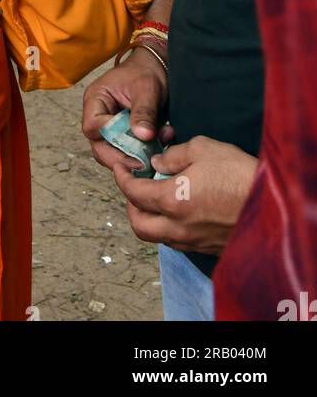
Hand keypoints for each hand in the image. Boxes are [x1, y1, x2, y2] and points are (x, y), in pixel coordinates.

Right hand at [82, 47, 170, 171]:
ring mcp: (112, 127)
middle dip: (122, 157)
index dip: (110, 137)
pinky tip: (163, 142)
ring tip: (158, 147)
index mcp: (96, 100)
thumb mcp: (146, 89)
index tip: (135, 142)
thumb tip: (143, 135)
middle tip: (144, 161)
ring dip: (136, 157)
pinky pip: (130, 152)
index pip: (93, 127)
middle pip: (100, 146)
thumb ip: (143, 112)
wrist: (159, 68)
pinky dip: (145, 153)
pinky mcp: (126, 135)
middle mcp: (99, 116)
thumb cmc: (147, 71)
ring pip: (114, 154)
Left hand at [113, 136, 258, 254]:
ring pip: (157, 237)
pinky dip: (168, 227)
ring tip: (155, 197)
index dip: (123, 178)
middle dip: (130, 205)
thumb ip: (175, 155)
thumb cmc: (240, 175)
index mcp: (172, 200)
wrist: (274, 205)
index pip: (134, 194)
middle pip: (138, 225)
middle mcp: (178, 227)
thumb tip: (158, 162)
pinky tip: (178, 210)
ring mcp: (193, 241)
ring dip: (148, 218)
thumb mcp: (204, 149)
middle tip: (134, 186)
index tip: (121, 168)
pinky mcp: (207, 247)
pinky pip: (177, 242)